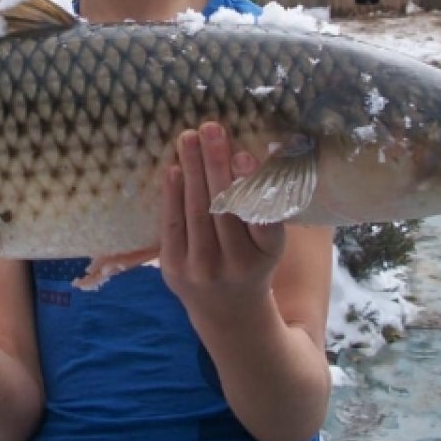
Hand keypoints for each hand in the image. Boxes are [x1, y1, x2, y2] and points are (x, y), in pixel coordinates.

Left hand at [159, 122, 286, 314]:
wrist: (227, 312)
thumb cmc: (252, 261)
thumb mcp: (268, 241)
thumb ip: (263, 204)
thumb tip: (255, 151)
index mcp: (267, 253)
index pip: (261, 217)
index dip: (251, 186)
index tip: (243, 155)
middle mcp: (236, 264)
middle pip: (223, 208)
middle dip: (215, 164)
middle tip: (211, 128)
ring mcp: (202, 268)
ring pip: (196, 212)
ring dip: (192, 170)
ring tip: (189, 138)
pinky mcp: (174, 269)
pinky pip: (173, 224)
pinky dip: (172, 194)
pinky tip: (174, 168)